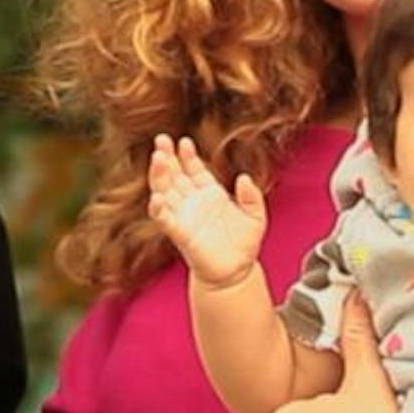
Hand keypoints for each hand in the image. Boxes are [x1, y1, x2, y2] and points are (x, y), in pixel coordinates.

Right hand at [147, 134, 266, 287]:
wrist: (236, 272)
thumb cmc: (244, 244)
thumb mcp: (256, 216)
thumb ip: (252, 196)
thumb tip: (244, 178)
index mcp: (210, 193)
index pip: (194, 169)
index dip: (188, 155)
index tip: (184, 141)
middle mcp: (193, 202)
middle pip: (175, 175)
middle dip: (167, 157)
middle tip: (161, 140)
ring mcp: (184, 216)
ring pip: (165, 191)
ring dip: (159, 175)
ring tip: (158, 158)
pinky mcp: (180, 233)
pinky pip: (164, 218)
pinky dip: (158, 207)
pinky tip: (157, 196)